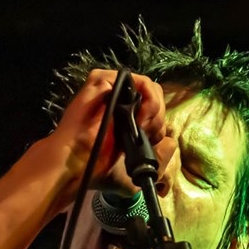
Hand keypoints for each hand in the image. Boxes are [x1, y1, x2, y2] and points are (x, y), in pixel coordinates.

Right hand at [49, 69, 167, 194]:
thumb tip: (170, 139)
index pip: (154, 107)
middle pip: (154, 94)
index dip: (159, 123)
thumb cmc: (98, 167)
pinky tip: (138, 118)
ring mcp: (110, 90)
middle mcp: (119, 100)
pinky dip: (145, 97)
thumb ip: (159, 156)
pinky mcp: (101, 81)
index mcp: (126, 117)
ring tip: (142, 128)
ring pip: (147, 85)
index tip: (152, 141)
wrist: (77, 163)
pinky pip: (134, 80)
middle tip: (148, 135)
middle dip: (158, 116)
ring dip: (153, 107)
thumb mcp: (137, 169)